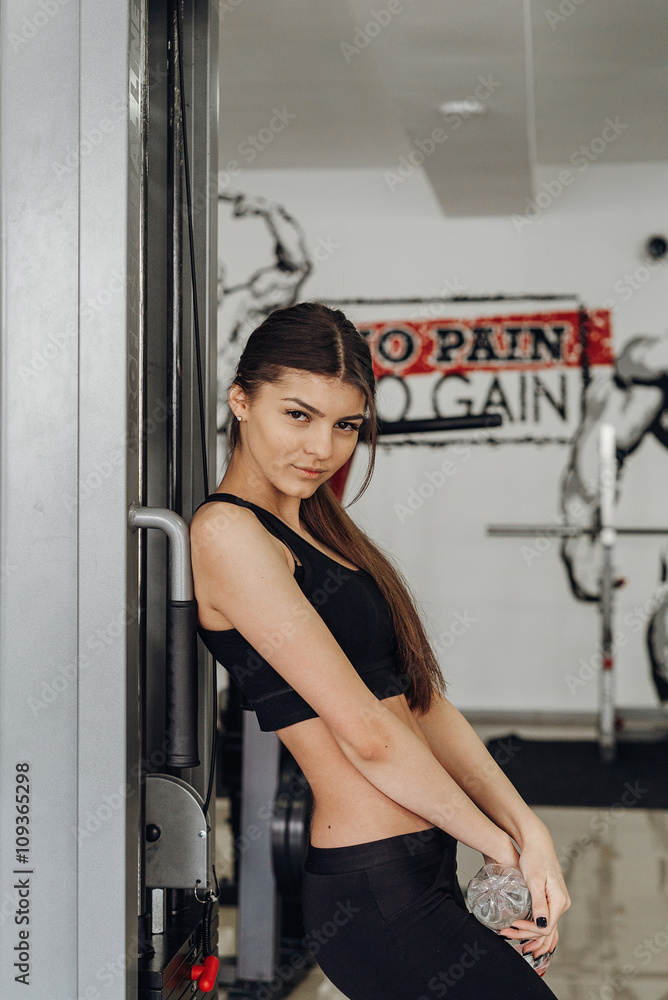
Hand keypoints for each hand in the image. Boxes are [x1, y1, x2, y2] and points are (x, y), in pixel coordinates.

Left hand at [498, 822, 570, 958]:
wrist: (538, 843)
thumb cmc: (535, 857)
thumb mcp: (535, 880)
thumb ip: (539, 903)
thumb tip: (542, 925)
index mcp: (559, 900)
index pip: (545, 927)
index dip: (528, 930)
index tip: (512, 925)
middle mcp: (562, 903)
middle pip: (546, 929)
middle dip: (526, 934)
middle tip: (506, 933)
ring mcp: (558, 902)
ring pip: (545, 925)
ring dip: (529, 934)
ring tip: (511, 935)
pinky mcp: (552, 898)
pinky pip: (544, 918)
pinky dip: (533, 926)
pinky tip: (521, 928)